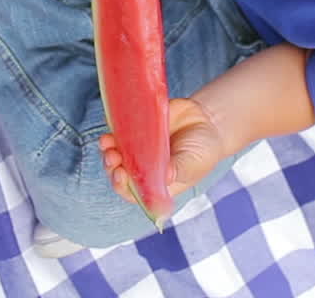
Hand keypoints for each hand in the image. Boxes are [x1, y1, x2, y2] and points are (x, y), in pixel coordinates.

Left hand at [99, 97, 224, 203]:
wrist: (208, 122)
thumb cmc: (203, 152)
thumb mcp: (193, 163)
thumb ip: (178, 170)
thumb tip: (165, 176)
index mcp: (156, 185)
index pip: (133, 192)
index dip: (122, 186)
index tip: (120, 174)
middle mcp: (144, 169)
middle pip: (119, 173)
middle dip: (111, 167)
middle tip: (112, 157)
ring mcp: (139, 149)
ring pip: (116, 154)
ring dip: (107, 150)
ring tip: (107, 142)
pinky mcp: (138, 129)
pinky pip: (121, 132)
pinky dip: (114, 131)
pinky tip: (111, 129)